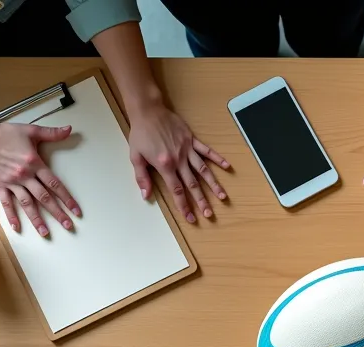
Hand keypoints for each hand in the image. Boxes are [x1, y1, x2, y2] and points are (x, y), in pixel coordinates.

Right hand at [0, 121, 78, 236]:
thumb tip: (69, 129)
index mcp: (35, 164)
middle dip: (57, 213)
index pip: (55, 184)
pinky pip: (6, 203)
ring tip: (45, 233)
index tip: (75, 210)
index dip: (67, 198)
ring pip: (27, 204)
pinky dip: (11, 216)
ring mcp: (12, 182)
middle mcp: (25, 176)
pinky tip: (17, 227)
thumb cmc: (4, 133)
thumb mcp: (31, 130)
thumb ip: (51, 133)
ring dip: (37, 219)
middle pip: (44, 198)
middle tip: (68, 226)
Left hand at [127, 103, 228, 224]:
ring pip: (203, 170)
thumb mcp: (135, 157)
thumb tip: (146, 195)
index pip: (176, 190)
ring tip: (222, 196)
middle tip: (209, 214)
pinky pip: (207, 150)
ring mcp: (187, 149)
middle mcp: (179, 160)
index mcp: (165, 166)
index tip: (190, 218)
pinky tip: (227, 166)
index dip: (183, 205)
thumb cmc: (140, 134)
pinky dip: (217, 158)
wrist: (148, 111)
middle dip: (201, 201)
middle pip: (192, 184)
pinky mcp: (191, 139)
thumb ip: (142, 177)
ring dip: (213, 184)